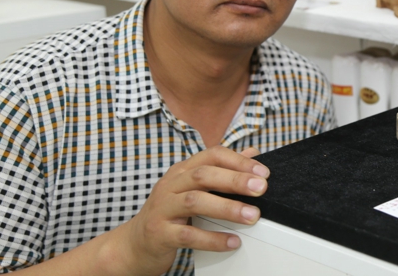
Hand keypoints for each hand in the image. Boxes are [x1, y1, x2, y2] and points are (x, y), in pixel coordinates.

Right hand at [114, 146, 267, 275]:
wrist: (135, 244)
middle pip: (203, 175)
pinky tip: (232, 240)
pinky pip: (188, 235)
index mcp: (182, 171)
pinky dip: (212, 238)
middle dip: (235, 180)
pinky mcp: (159, 233)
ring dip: (227, 207)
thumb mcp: (193, 188)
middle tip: (261, 188)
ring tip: (252, 215)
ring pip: (195, 201)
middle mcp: (170, 185)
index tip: (263, 172)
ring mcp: (162, 208)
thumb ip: (222, 170)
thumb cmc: (170, 213)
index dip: (238, 161)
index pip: (211, 155)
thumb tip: (253, 154)